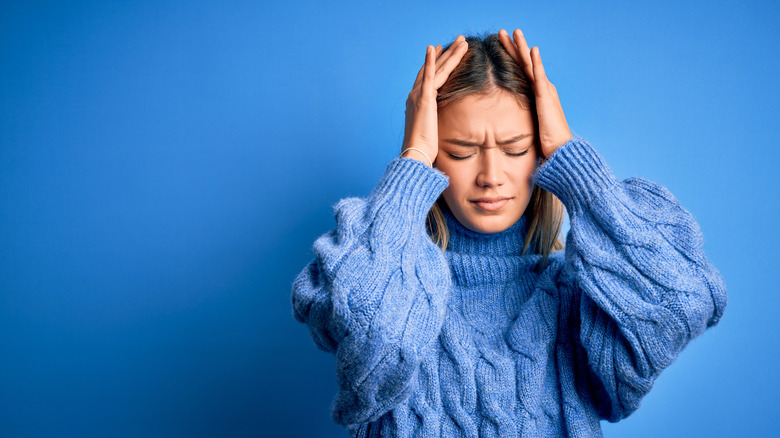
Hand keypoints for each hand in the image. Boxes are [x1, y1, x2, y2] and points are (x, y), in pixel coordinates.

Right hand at [402, 35, 468, 166]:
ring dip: (449, 53)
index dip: (436, 64)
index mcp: (418, 104)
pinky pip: (429, 76)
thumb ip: (437, 125)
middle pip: (433, 69)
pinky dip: (430, 61)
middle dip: (446, 54)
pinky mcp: (423, 99)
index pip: (429, 78)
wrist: (416, 155)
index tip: (442, 52)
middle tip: (458, 41)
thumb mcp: (433, 133)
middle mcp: (415, 96)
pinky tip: (434, 47)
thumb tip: (443, 129)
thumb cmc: (425, 151)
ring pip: (436, 69)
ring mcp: (418, 96)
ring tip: (461, 41)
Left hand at [498, 28, 571, 159]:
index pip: (521, 70)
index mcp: (537, 94)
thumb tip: (501, 121)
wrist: (560, 150)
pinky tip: (532, 50)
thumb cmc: (545, 142)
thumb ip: (518, 117)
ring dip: (523, 47)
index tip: (501, 45)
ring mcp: (545, 91)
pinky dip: (536, 63)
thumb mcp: (528, 125)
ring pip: (531, 64)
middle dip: (514, 46)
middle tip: (503, 32)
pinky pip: (540, 77)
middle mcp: (542, 88)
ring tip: (515, 32)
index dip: (511, 56)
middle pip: (525, 63)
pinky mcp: (547, 98)